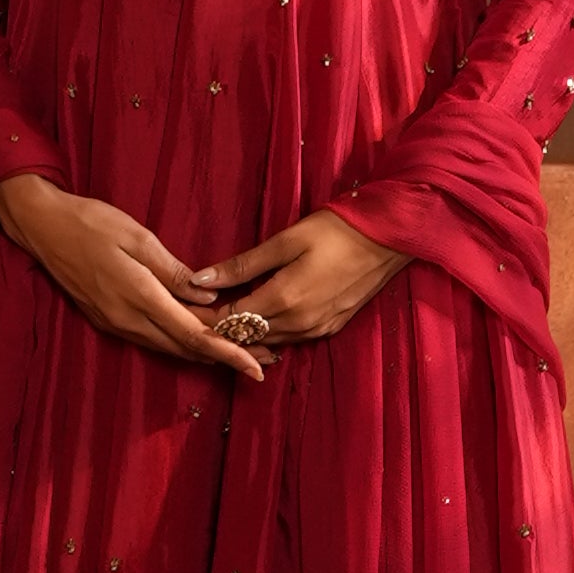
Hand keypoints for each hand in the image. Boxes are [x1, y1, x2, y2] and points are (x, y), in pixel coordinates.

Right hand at [0, 173, 266, 382]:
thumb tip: (208, 301)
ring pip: (170, 348)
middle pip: (185, 349)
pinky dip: (183, 343)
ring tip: (245, 353)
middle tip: (267, 360)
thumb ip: (174, 272)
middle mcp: (128, 319)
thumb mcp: (138, 237)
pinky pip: (154, 339)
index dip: (228, 353)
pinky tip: (202, 338)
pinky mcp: (109, 320)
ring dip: (207, 353)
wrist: (42, 227)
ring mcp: (116, 323)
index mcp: (139, 297)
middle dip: (227, 358)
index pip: (193, 335)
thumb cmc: (91, 222)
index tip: (256, 367)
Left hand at [197, 210, 405, 347]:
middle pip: (246, 338)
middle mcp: (299, 324)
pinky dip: (270, 333)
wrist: (390, 238)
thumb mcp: (286, 240)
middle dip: (220, 328)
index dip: (204, 318)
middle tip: (197, 313)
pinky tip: (259, 319)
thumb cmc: (337, 230)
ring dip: (244, 333)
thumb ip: (242, 264)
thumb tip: (200, 278)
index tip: (184, 308)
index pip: (230, 322)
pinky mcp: (330, 328)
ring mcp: (317, 330)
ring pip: (268, 342)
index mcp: (284, 300)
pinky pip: (290, 339)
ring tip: (222, 316)